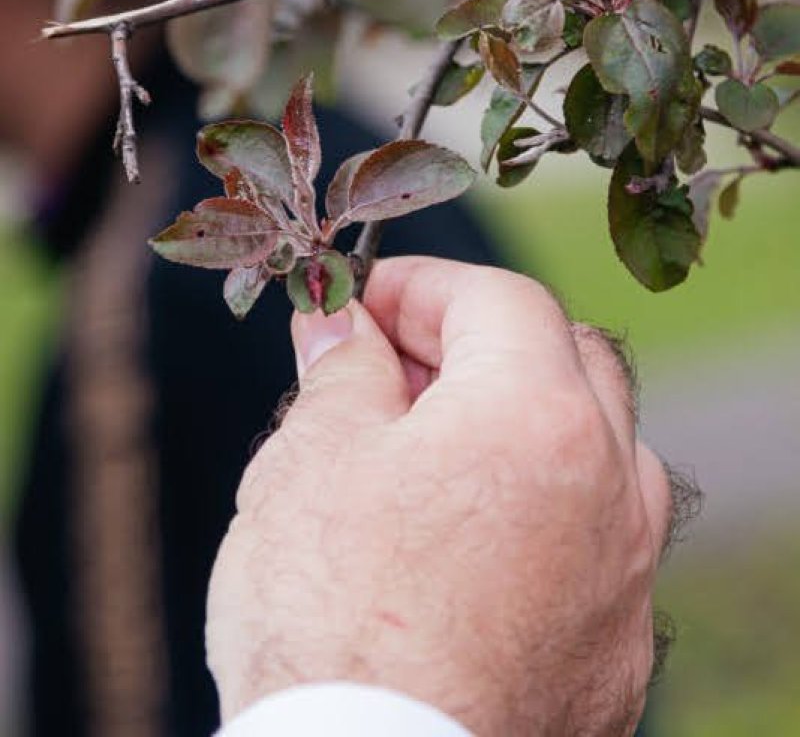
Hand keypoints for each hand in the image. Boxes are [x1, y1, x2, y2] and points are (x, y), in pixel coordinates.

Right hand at [207, 257, 675, 736]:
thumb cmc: (329, 622)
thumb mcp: (310, 461)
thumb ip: (340, 370)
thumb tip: (339, 325)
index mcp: (537, 416)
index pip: (498, 300)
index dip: (422, 287)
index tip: (362, 304)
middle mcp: (607, 487)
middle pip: (566, 359)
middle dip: (480, 343)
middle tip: (395, 367)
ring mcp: (624, 577)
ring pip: (598, 452)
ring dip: (525, 424)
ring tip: (435, 452)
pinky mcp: (617, 654)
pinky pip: (597, 545)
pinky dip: (543, 514)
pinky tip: (470, 545)